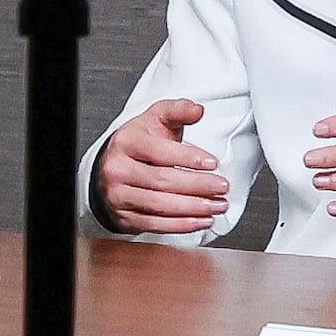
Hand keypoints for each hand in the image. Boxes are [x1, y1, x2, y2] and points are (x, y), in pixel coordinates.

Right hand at [98, 98, 230, 235]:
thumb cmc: (139, 143)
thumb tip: (198, 110)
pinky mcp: (123, 217)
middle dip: (197, 186)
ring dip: (194, 208)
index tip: (213, 163)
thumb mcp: (155, 119)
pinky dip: (182, 225)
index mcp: (126, 142)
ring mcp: (118, 195)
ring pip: (160, 205)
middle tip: (222, 187)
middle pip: (162, 181)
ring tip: (217, 205)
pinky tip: (201, 220)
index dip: (188, 158)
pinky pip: (155, 225)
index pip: (159, 152)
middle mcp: (118, 169)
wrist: (113, 167)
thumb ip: (178, 110)